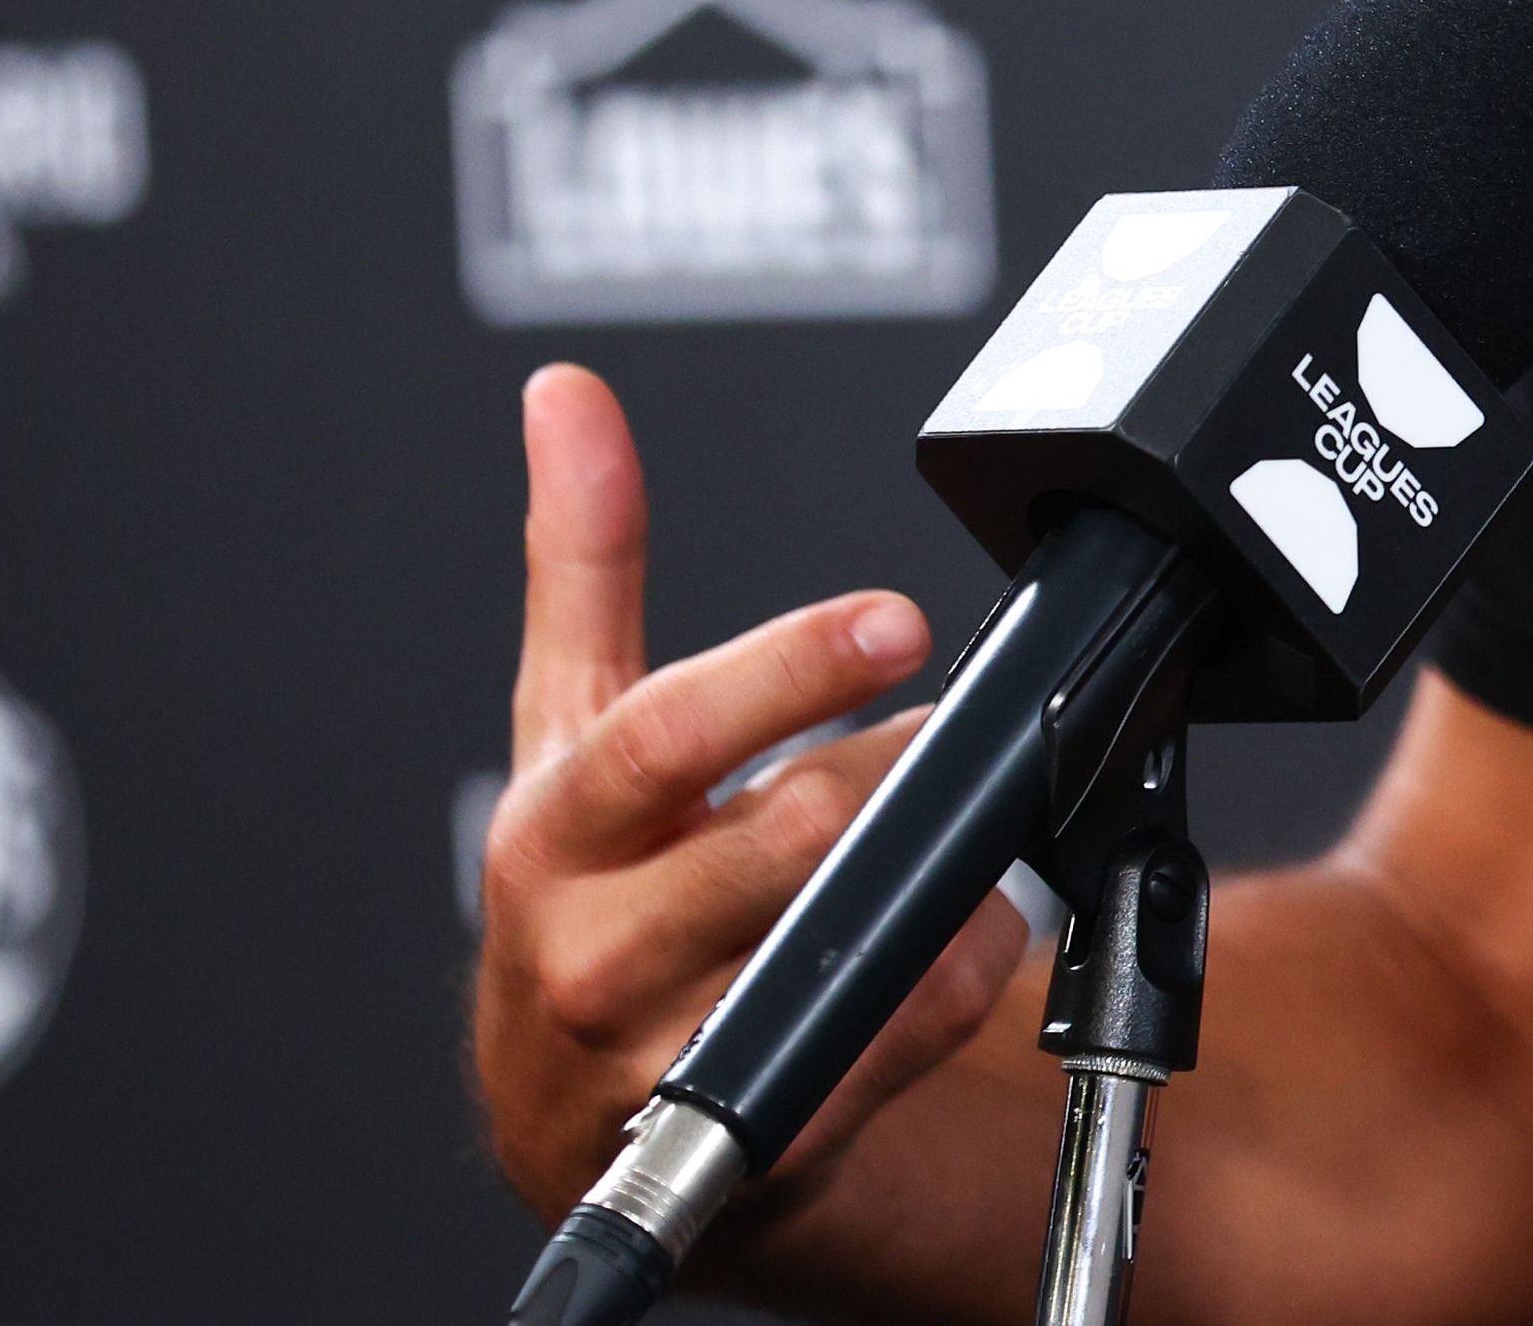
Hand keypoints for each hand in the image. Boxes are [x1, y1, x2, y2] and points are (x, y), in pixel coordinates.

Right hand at [471, 365, 1031, 1214]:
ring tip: (975, 823)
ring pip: (840, 947)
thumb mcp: (569, 727)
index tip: (894, 618)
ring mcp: (665, 1051)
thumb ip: (582, 561)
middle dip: (889, 776)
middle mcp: (593, 949)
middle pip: (776, 840)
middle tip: (954, 728)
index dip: (786, 670)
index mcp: (557, 831)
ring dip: (936, 874)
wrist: (573, 1109)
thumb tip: (565, 398)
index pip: (664, 736)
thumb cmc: (587, 891)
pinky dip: (954, 974)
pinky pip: (892, 1043)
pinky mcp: (752, 1134)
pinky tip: (973, 926)